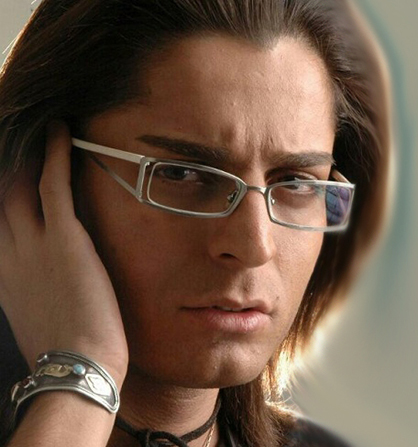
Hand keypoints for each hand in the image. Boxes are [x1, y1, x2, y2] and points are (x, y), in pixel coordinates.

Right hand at [0, 121, 127, 384]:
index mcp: (3, 273)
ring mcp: (33, 243)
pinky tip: (62, 130)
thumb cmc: (67, 349)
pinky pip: (55, 183)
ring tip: (33, 123)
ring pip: (20, 182)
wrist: (78, 369)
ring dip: (26, 150)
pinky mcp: (64, 238)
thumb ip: (34, 288)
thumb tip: (45, 279)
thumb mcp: (38, 314)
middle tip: (8, 134)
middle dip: (4, 166)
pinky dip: (56, 153)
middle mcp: (8, 253)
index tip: (6, 177)